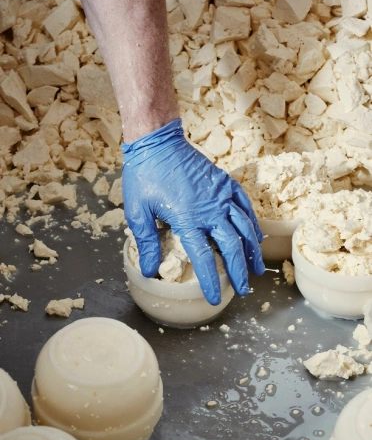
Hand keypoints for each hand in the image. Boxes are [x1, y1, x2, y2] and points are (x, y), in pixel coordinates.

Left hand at [122, 119, 264, 304]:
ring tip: (257, 268)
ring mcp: (221, 195)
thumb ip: (146, 242)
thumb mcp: (137, 211)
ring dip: (252, 250)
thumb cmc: (145, 175)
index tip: (215, 297)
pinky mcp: (224, 183)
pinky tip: (255, 235)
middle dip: (239, 270)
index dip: (211, 281)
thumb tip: (149, 270)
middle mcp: (210, 209)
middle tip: (243, 289)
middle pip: (232, 246)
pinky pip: (245, 206)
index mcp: (188, 219)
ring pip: (245, 227)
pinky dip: (252, 223)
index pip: (204, 258)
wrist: (158, 142)